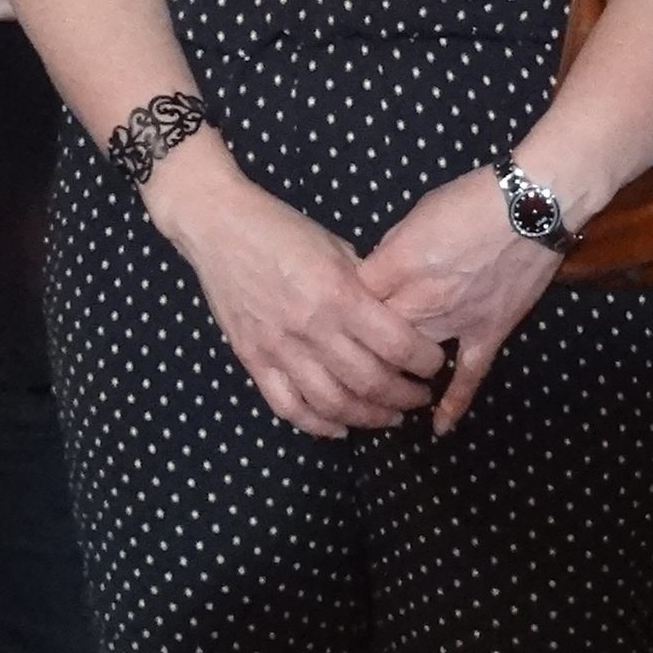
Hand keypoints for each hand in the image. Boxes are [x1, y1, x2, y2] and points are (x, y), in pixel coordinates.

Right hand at [147, 148, 446, 437]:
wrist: (217, 226)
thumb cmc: (282, 229)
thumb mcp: (336, 247)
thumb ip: (365, 287)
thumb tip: (397, 319)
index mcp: (338, 293)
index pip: (396, 344)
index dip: (424, 362)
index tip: (434, 364)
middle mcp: (311, 327)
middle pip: (370, 382)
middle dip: (405, 396)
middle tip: (420, 396)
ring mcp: (278, 348)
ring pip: (333, 403)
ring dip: (369, 417)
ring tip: (390, 416)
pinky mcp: (252, 359)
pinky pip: (288, 407)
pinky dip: (318, 425)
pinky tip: (340, 427)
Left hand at [359, 168, 559, 431]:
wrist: (531, 204)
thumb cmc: (469, 201)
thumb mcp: (415, 216)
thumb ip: (390, 253)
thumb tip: (376, 277)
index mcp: (396, 266)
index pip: (351, 301)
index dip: (339, 310)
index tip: (334, 317)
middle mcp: (420, 300)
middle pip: (374, 338)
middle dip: (358, 349)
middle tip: (348, 360)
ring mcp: (455, 321)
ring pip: (412, 360)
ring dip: (395, 376)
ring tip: (380, 392)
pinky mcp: (488, 333)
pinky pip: (468, 376)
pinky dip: (453, 403)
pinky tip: (437, 428)